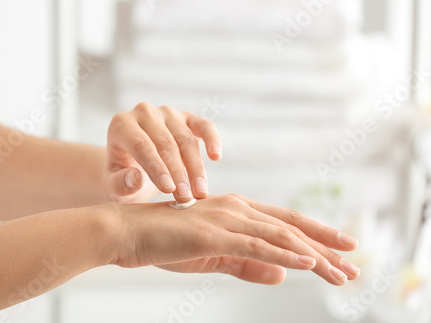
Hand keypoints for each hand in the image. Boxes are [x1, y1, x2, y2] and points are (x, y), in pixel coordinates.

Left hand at [103, 102, 221, 203]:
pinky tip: (216, 156)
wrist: (134, 166)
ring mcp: (167, 113)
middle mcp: (144, 113)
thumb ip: (120, 184)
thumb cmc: (123, 177)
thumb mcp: (114, 187)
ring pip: (186, 139)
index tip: (168, 190)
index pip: (141, 145)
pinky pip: (204, 126)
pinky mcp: (187, 118)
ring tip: (200, 192)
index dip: (156, 168)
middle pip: (166, 143)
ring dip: (195, 167)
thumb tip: (136, 177)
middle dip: (178, 173)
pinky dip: (212, 139)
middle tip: (186, 198)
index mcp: (121, 125)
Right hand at [110, 194, 359, 285]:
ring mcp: (225, 220)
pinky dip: (284, 253)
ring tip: (340, 272)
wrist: (128, 233)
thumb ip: (248, 264)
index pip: (283, 223)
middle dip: (325, 246)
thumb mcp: (214, 258)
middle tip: (353, 263)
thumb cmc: (165, 243)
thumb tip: (284, 273)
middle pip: (290, 227)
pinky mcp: (213, 234)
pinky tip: (307, 262)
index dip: (315, 236)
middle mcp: (236, 209)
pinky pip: (255, 245)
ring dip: (313, 255)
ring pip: (279, 236)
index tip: (340, 251)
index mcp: (236, 211)